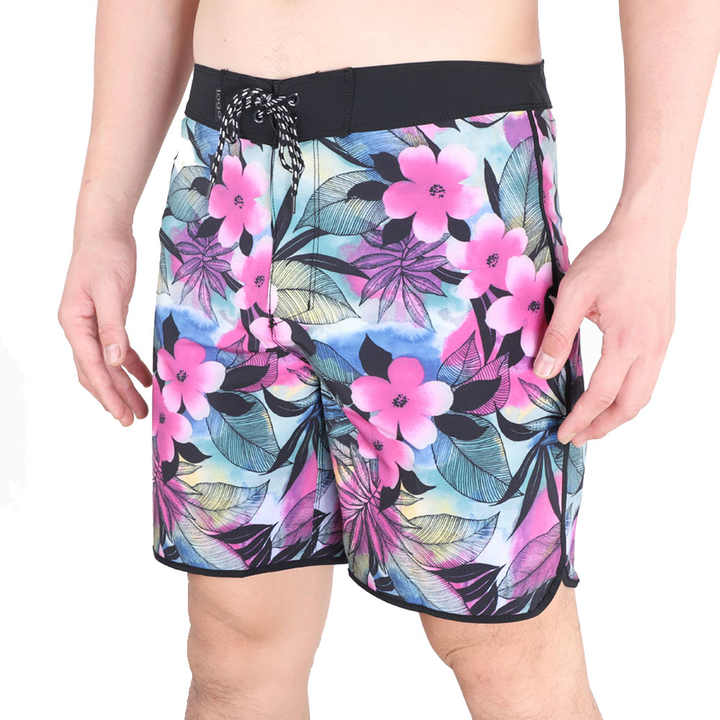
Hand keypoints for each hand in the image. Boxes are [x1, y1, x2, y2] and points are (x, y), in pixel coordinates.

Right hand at [59, 219, 151, 425]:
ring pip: (106, 364)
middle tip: (132, 419)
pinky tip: (144, 378)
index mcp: (74, 324)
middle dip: (114, 397)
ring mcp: (91, 325)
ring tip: (141, 407)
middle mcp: (79, 328)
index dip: (108, 393)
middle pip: (96, 372)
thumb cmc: (105, 256)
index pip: (92, 367)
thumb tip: (114, 361)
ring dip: (123, 385)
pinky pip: (117, 350)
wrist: (105, 231)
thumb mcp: (110, 292)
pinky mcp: (107, 319)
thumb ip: (113, 327)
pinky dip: (129, 365)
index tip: (122, 414)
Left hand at [533, 209, 677, 445]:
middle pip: (631, 405)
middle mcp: (650, 347)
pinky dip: (630, 392)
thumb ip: (557, 334)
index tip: (564, 434)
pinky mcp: (664, 332)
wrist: (648, 231)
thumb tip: (542, 372)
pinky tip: (612, 390)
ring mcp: (662, 341)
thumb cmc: (610, 257)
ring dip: (619, 412)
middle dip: (604, 426)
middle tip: (578, 437)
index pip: (601, 395)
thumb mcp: (573, 293)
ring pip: (644, 392)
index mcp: (627, 341)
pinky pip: (650, 375)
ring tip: (593, 421)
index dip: (581, 419)